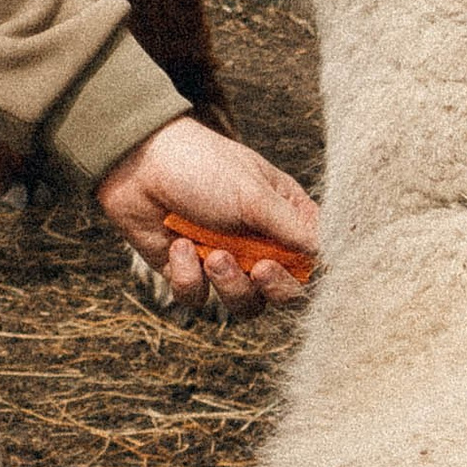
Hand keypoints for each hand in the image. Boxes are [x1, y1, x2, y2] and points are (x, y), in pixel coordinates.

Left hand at [95, 117, 319, 316]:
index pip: (314, 259)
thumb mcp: (253, 193)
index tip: (298, 267)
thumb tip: (328, 257)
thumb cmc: (202, 166)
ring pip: (245, 304)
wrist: (138, 163)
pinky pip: (199, 298)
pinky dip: (189, 277)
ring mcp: (225, 261)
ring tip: (211, 256)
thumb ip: (291, 228)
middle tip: (259, 270)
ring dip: (230, 285)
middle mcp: (259, 244)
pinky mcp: (188, 274)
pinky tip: (178, 246)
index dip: (311, 273)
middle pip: (286, 292)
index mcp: (284, 217)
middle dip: (275, 288)